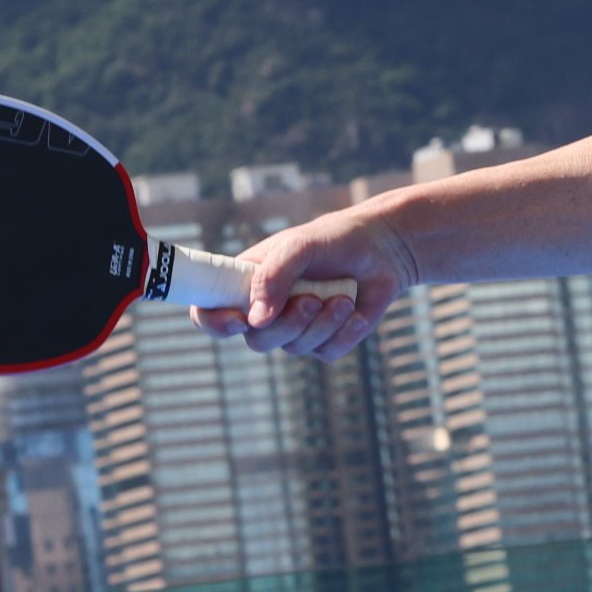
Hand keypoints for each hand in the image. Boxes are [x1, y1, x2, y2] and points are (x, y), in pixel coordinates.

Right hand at [199, 207, 419, 359]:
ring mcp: (295, 329)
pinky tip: (355, 309)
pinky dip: (344, 332)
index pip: (209, 311)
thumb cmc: (334, 239)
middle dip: (287, 324)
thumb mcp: (300, 245)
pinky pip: (326, 353)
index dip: (214, 322)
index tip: (240, 320)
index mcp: (246, 283)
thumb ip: (274, 276)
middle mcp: (266, 310)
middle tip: (312, 299)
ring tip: (342, 296)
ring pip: (294, 348)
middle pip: (256, 341)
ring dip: (322, 323)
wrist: (382, 249)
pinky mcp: (325, 341)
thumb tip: (254, 320)